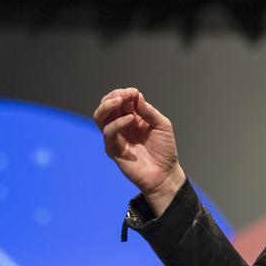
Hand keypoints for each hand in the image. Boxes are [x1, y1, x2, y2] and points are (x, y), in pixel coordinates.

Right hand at [93, 87, 186, 214]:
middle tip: (124, 95)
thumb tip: (136, 96)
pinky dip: (117, 123)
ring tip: (120, 101)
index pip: (120, 100)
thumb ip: (148, 111)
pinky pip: (108, 133)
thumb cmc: (165, 149)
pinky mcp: (113, 149)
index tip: (134, 92)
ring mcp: (116, 137)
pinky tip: (130, 119)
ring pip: (100, 117)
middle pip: (106, 106)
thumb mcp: (162, 124)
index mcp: (132, 117)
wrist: (165, 173)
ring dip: (107, 106)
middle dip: (113, 97)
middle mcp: (121, 125)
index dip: (124, 93)